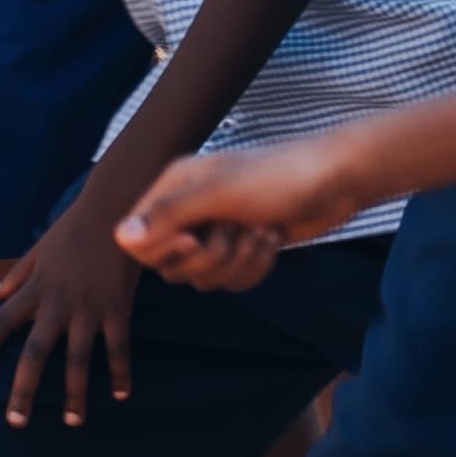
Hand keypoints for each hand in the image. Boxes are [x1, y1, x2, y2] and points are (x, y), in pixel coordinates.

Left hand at [0, 205, 146, 421]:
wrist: (114, 208)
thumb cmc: (75, 226)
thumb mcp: (40, 247)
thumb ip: (18, 274)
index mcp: (35, 289)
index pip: (1, 324)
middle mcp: (57, 304)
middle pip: (35, 354)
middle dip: (23, 390)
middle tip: (15, 422)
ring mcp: (89, 309)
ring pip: (77, 360)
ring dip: (74, 394)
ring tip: (71, 422)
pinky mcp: (118, 309)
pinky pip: (118, 348)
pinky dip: (119, 373)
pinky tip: (120, 395)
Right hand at [114, 138, 362, 287]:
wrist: (336, 180)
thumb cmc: (278, 176)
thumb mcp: (219, 193)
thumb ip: (168, 214)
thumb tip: (119, 237)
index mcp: (174, 187)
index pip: (139, 240)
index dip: (164, 250)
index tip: (193, 238)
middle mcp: (190, 211)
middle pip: (172, 267)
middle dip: (209, 259)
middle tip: (235, 231)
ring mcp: (217, 231)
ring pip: (205, 278)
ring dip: (238, 262)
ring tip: (260, 231)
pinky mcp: (243, 249)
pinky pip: (233, 280)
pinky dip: (256, 266)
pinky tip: (273, 239)